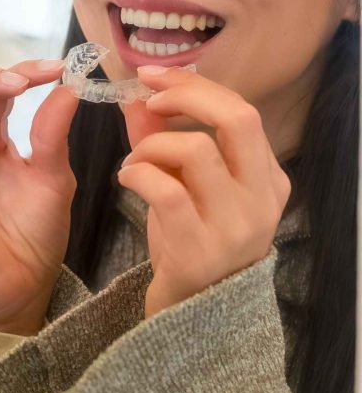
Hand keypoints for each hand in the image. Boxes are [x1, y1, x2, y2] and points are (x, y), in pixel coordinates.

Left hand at [118, 67, 291, 317]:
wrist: (190, 316)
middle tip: (147, 98)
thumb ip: (160, 137)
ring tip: (134, 163)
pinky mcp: (202, 250)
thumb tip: (137, 93)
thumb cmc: (188, 241)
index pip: (241, 110)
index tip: (152, 76)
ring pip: (197, 150)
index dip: (194, 85)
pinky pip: (168, 190)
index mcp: (266, 177)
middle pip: (238, 118)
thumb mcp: (180, 183)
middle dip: (185, 95)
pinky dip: (139, 174)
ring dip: (151, 145)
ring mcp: (237, 226)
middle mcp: (263, 198)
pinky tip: (127, 179)